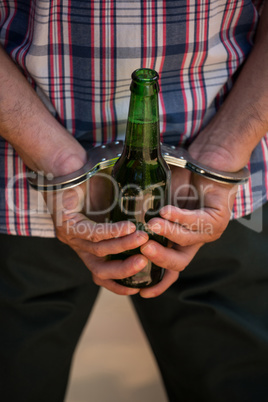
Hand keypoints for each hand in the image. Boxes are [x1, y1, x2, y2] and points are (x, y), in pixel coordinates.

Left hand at [44, 174, 149, 294]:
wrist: (66, 169)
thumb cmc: (90, 188)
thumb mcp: (112, 210)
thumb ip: (127, 222)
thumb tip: (153, 227)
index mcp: (87, 248)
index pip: (102, 276)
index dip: (119, 284)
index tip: (139, 286)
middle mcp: (78, 246)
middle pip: (100, 270)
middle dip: (124, 271)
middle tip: (145, 263)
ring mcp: (71, 236)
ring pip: (100, 250)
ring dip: (124, 246)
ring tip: (144, 239)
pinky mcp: (67, 223)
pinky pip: (93, 233)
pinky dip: (113, 232)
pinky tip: (130, 227)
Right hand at [139, 166, 237, 297]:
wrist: (203, 165)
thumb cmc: (178, 185)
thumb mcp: (154, 206)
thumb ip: (141, 220)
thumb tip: (110, 225)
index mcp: (179, 245)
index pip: (169, 272)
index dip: (157, 284)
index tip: (140, 291)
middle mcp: (194, 243)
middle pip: (178, 264)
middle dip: (159, 258)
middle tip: (142, 247)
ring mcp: (208, 232)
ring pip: (186, 241)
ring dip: (168, 234)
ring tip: (152, 224)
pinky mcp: (217, 219)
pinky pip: (196, 221)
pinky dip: (180, 217)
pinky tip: (167, 210)